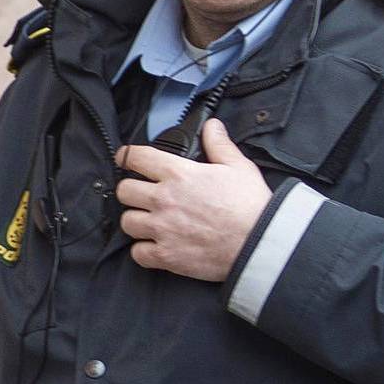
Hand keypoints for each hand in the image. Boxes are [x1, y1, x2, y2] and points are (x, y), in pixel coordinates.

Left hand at [115, 120, 270, 280]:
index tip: (126, 159)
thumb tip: (212, 126)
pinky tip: (156, 245)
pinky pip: (138, 253)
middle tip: (142, 194)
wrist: (259, 243)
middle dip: (131, 190)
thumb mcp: (239, 167)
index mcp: (178, 174)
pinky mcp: (166, 256)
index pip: (136, 157)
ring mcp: (162, 229)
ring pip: (127, 222)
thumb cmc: (251, 206)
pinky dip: (144, 250)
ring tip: (149, 221)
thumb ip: (219, 144)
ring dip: (136, 220)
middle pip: (124, 191)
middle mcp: (164, 200)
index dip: (127, 156)